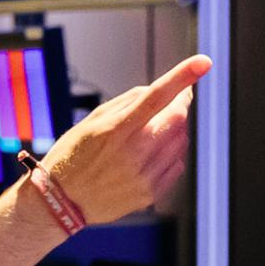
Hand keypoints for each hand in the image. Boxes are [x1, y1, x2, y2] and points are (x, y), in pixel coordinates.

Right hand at [41, 55, 211, 224]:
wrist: (61, 203)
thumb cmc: (73, 155)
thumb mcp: (91, 121)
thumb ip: (127, 102)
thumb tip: (160, 91)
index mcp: (114, 131)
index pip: (156, 97)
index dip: (182, 77)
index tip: (203, 62)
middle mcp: (132, 154)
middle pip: (177, 118)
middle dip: (181, 101)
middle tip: (179, 95)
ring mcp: (143, 177)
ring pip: (181, 140)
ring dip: (175, 127)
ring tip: (153, 130)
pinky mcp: (150, 194)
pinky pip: (177, 164)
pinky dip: (171, 152)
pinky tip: (151, 154)